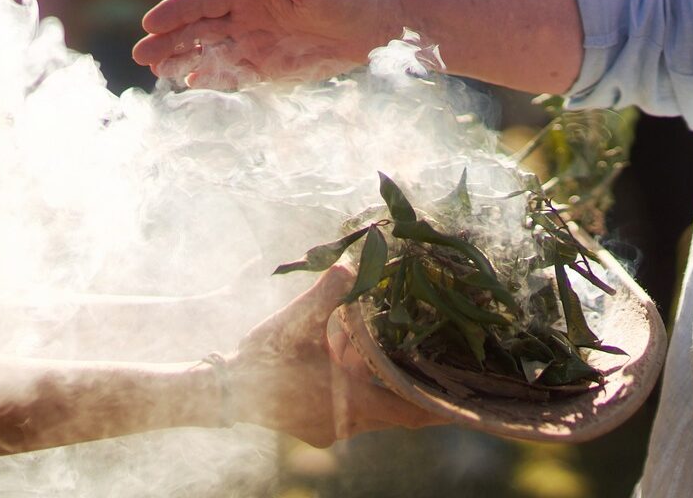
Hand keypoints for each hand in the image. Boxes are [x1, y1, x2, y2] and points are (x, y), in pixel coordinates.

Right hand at [134, 0, 400, 88]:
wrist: (382, 20)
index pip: (206, 0)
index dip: (177, 12)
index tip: (149, 24)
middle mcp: (252, 15)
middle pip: (202, 29)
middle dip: (171, 42)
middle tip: (142, 57)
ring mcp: (261, 41)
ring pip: (214, 52)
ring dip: (186, 61)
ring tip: (158, 73)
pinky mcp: (276, 66)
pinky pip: (238, 73)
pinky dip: (215, 79)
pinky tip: (193, 85)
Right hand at [226, 264, 444, 446]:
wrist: (223, 390)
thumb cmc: (263, 358)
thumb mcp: (298, 320)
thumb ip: (330, 292)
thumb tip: (352, 263)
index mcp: (350, 403)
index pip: (409, 412)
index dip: (439, 406)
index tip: (468, 403)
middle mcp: (346, 423)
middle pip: (396, 412)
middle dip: (416, 390)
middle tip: (445, 372)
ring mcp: (329, 428)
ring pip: (373, 408)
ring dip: (382, 382)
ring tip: (402, 354)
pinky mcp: (315, 424)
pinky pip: (351, 408)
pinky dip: (359, 385)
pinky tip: (350, 353)